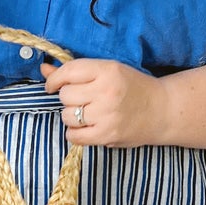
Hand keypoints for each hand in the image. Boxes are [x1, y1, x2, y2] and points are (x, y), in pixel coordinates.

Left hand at [40, 57, 170, 146]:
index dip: (54, 79)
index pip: (68, 72)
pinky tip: (86, 127)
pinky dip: (75, 133)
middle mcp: (106, 91)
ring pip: (66, 116)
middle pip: (65, 95)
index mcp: (108, 70)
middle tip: (82, 100)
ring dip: (71, 116)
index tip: (52, 85)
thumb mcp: (108, 71)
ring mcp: (107, 115)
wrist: (162, 110)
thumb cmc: (132, 88)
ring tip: (87, 114)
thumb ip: (75, 71)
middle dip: (68, 98)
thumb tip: (43, 68)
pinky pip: (73, 136)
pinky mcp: (107, 135)